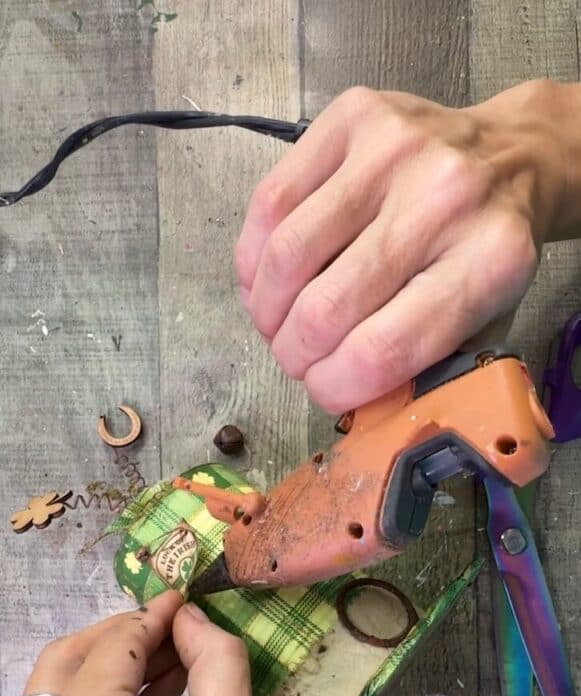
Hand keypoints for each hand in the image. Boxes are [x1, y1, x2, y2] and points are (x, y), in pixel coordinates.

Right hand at [235, 79, 575, 411]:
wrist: (510, 156)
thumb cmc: (487, 249)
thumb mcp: (484, 318)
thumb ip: (422, 365)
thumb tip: (346, 403)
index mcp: (490, 262)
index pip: (383, 349)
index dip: (333, 385)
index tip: (323, 392)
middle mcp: (444, 197)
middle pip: (327, 307)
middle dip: (295, 353)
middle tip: (296, 360)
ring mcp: (394, 149)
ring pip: (288, 256)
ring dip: (266, 309)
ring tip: (275, 324)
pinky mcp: (352, 116)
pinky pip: (271, 201)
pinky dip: (254, 256)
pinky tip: (263, 279)